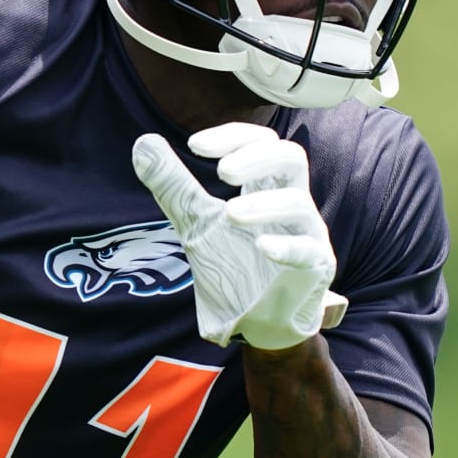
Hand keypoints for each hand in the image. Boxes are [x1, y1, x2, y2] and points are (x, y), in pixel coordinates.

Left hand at [132, 122, 342, 349]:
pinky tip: (261, 247)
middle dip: (257, 158)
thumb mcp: (195, 221)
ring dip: (263, 204)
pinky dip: (286, 246)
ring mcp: (307, 234)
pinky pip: (309, 251)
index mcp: (266, 186)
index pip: (263, 142)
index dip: (233, 136)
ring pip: (299, 203)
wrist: (253, 321)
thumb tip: (143, 143)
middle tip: (221, 172)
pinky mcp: (314, 268)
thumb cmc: (234, 265)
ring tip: (228, 214)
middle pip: (291, 158)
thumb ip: (173, 185)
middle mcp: (292, 202)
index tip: (195, 145)